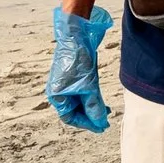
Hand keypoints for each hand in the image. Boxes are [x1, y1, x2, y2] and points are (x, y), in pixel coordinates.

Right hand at [46, 6, 112, 132]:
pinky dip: (92, 98)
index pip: (70, 117)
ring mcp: (67, 84)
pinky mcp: (75, 76)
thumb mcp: (88, 86)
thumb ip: (93, 105)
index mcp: (57, 96)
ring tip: (106, 111)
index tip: (100, 127)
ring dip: (92, 107)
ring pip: (80, 102)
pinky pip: (83, 92)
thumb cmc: (78, 60)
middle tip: (105, 121)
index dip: (85, 124)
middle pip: (75, 110)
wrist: (77, 35)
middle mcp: (60, 91)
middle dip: (90, 116)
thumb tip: (100, 122)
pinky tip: (101, 99)